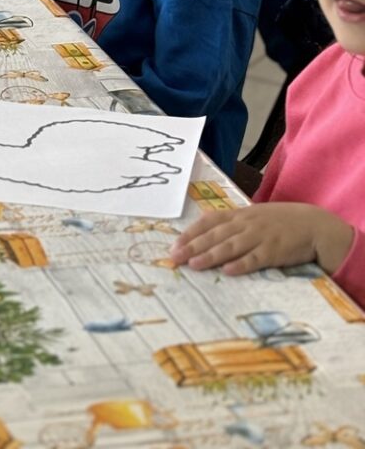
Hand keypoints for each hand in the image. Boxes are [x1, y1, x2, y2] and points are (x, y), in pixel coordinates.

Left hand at [169, 203, 354, 276]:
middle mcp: (246, 224)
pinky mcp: (274, 252)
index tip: (174, 244)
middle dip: (192, 246)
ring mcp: (259, 237)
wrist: (312, 225)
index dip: (191, 232)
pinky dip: (241, 265)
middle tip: (174, 258)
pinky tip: (228, 271)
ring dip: (210, 255)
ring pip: (230, 247)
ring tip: (193, 265)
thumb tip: (207, 235)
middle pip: (214, 235)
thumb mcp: (254, 217)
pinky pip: (255, 259)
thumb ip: (233, 225)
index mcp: (239, 215)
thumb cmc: (279, 222)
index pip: (209, 221)